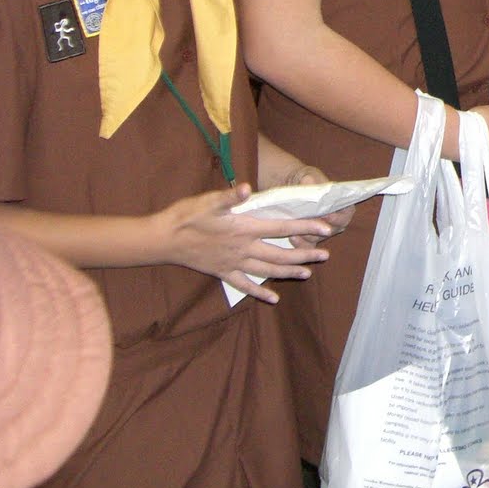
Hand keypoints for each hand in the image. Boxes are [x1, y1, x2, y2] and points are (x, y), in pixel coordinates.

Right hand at [155, 184, 332, 303]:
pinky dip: (260, 292)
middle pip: (280, 253)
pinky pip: (245, 285)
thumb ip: (230, 196)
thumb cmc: (186, 216)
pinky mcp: (222, 272)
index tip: (326, 228)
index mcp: (244, 228)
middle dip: (304, 254)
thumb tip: (246, 188)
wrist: (162, 240)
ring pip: (267, 271)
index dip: (305, 227)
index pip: (282, 227)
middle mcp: (243, 249)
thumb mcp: (208, 201)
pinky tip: (273, 298)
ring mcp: (233, 263)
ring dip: (288, 272)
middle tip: (326, 255)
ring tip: (308, 274)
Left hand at [279, 164, 354, 246]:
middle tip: (309, 226)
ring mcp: (322, 232)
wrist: (292, 188)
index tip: (326, 215)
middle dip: (320, 229)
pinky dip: (301, 246)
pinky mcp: (310, 240)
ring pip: (319, 240)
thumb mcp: (309, 176)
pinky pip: (308, 248)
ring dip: (308, 236)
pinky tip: (292, 238)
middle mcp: (335, 221)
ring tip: (297, 231)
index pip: (346, 214)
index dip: (337, 216)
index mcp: (342, 205)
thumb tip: (309, 181)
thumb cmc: (306, 181)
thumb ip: (311, 180)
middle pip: (332, 230)